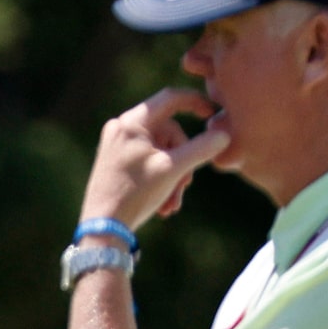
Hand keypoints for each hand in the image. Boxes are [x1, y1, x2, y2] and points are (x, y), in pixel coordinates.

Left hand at [82, 90, 231, 230]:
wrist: (102, 230)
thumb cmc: (135, 195)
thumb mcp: (174, 169)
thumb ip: (202, 147)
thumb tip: (225, 134)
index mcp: (131, 122)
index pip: (171, 98)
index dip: (196, 102)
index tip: (213, 113)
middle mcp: (120, 129)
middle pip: (168, 132)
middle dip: (183, 159)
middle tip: (186, 184)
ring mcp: (116, 146)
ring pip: (161, 152)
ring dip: (173, 177)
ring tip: (172, 204)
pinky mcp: (115, 163)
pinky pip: (147, 163)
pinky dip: (160, 181)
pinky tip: (164, 205)